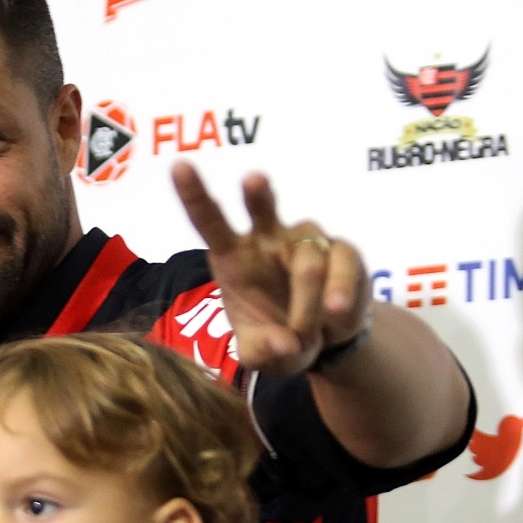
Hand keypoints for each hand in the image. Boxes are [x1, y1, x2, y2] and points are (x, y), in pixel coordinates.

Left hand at [171, 163, 371, 375]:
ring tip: (304, 334)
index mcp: (234, 255)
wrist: (325, 342)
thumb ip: (261, 352)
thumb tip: (283, 343)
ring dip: (306, 300)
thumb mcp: (261, 355)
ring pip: (307, 257)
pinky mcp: (342, 252)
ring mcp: (306, 241)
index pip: (209, 220)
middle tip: (253, 179)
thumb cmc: (279, 338)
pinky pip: (342, 264)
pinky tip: (337, 312)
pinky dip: (339, 291)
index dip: (194, 194)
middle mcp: (268, 238)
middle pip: (262, 206)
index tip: (179, 167)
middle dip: (257, 192)